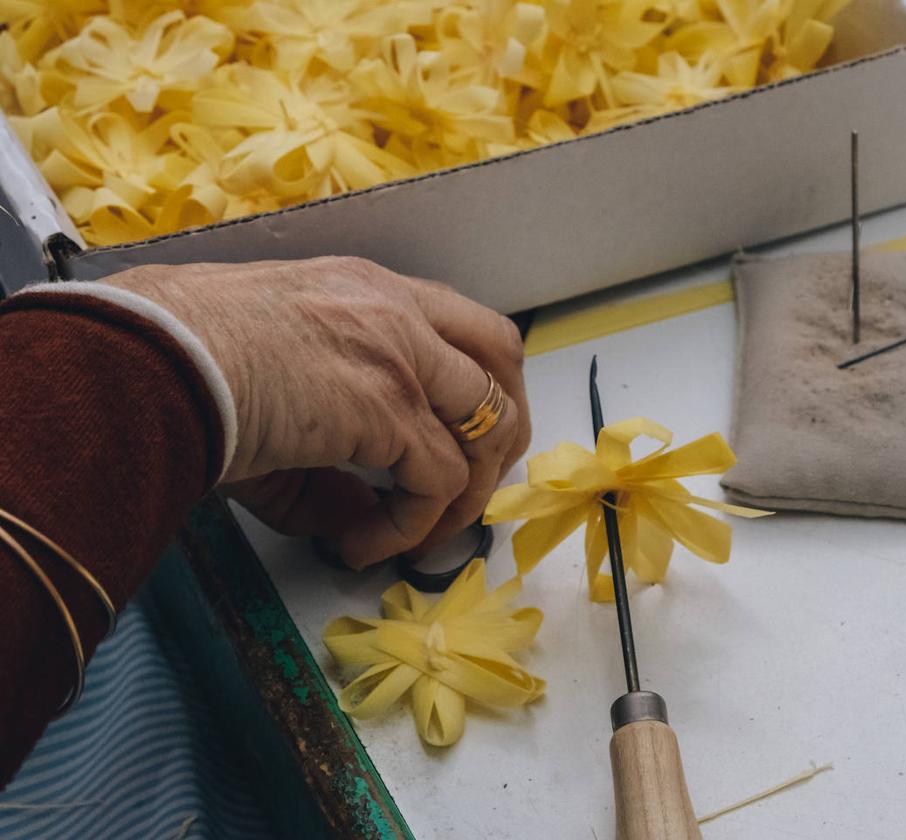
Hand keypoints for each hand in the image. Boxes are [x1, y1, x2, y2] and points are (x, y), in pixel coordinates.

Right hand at [104, 256, 530, 567]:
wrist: (147, 359)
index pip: (463, 328)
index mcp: (370, 292)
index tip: (460, 442)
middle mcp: (397, 311)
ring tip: (419, 536)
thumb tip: (362, 519)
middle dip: (501, 431)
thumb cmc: (185, 363)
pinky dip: (413, 527)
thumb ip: (330, 454)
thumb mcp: (275, 394)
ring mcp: (400, 354)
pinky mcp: (389, 406)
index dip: (478, 389)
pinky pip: (439, 481)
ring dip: (466, 492)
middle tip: (469, 488)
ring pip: (489, 423)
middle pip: (502, 362)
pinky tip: (366, 547)